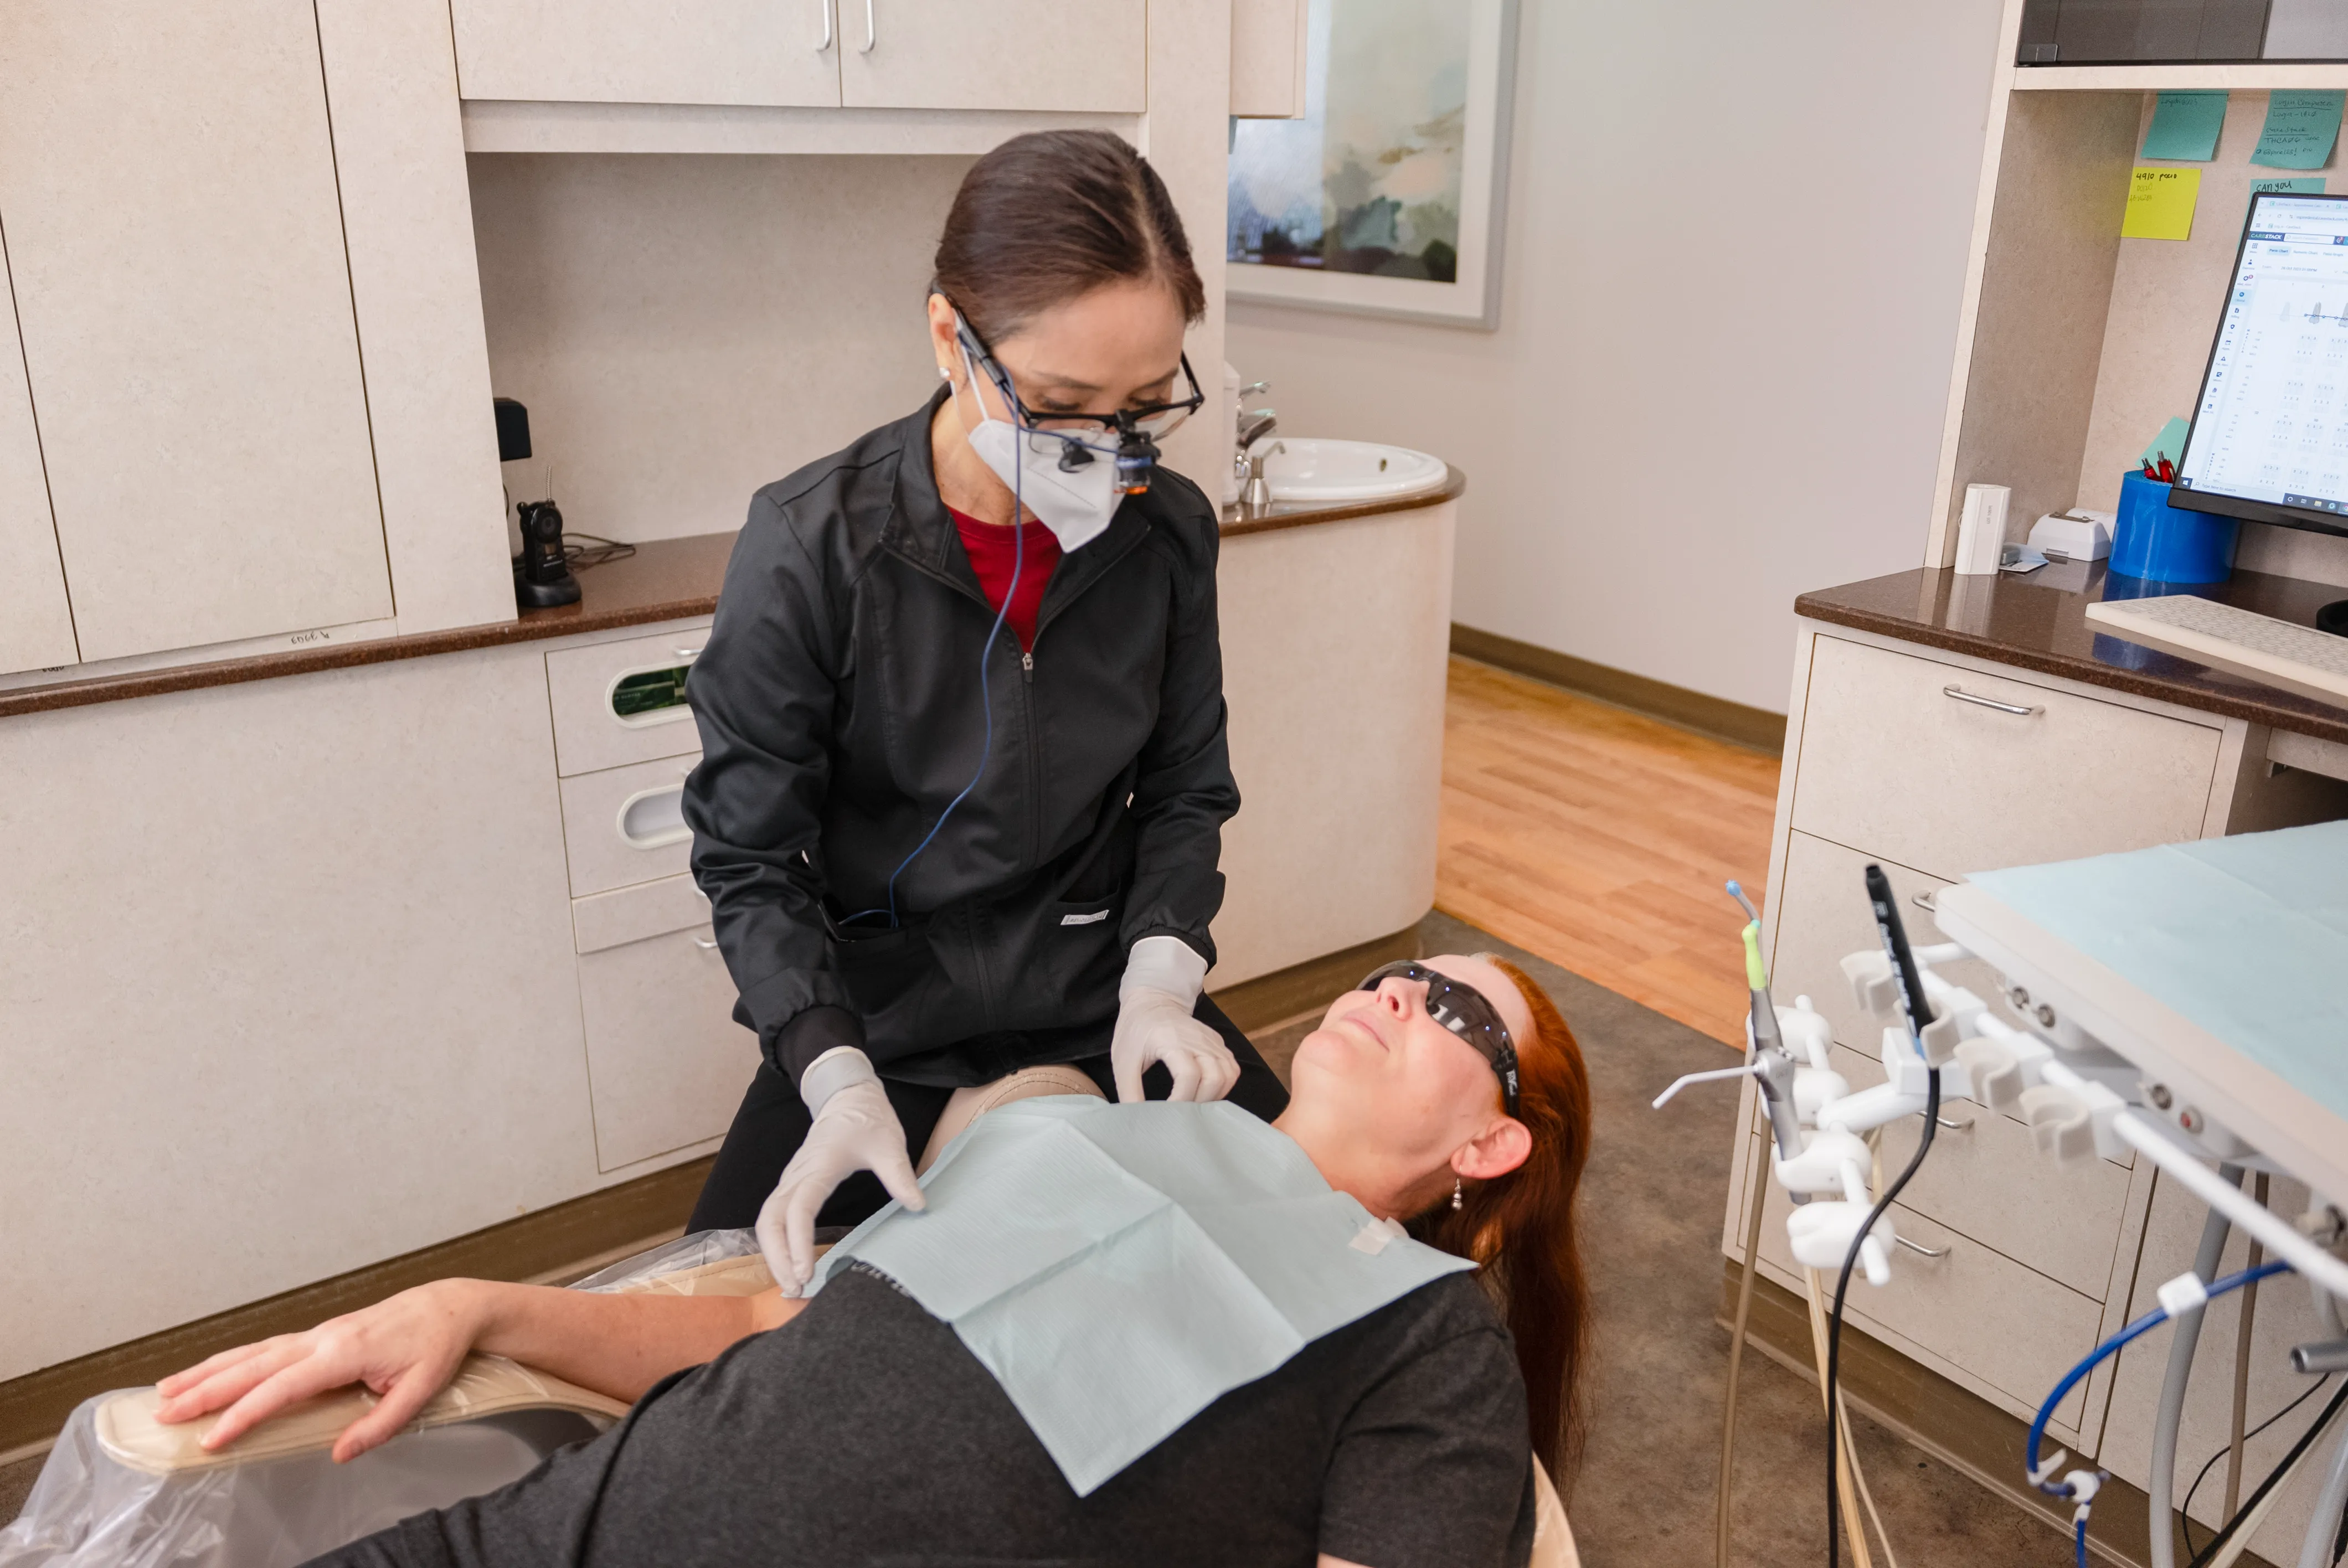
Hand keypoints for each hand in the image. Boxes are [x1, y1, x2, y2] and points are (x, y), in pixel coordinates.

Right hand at [151, 1280, 486, 1461]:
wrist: (448, 1307)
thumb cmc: (435, 1347)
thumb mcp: (420, 1391)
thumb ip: (380, 1425)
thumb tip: (339, 1453)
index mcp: (343, 1353)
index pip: (281, 1387)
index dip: (245, 1413)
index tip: (213, 1438)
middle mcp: (322, 1339)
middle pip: (253, 1365)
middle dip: (206, 1390)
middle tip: (165, 1413)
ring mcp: (316, 1334)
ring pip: (252, 1352)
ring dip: (208, 1371)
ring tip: (166, 1390)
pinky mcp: (317, 1336)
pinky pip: (265, 1348)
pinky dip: (232, 1360)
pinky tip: (210, 1372)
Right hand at [757, 1077, 923, 1296]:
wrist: (848, 1095)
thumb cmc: (867, 1119)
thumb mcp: (889, 1144)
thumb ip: (900, 1176)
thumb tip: (918, 1207)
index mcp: (819, 1165)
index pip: (798, 1209)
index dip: (797, 1243)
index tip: (806, 1273)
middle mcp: (797, 1175)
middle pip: (770, 1221)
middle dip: (776, 1257)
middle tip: (796, 1290)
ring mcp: (792, 1179)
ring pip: (767, 1221)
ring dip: (773, 1253)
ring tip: (792, 1285)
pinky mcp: (793, 1185)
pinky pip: (775, 1217)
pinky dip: (776, 1243)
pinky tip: (791, 1265)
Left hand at [1111, 985, 1238, 1103]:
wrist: (1152, 1001)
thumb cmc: (1135, 1031)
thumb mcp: (1123, 1061)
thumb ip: (1129, 1092)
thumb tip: (1136, 1121)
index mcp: (1171, 1040)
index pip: (1189, 1075)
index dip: (1181, 1100)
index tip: (1168, 1114)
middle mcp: (1197, 1039)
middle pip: (1215, 1077)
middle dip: (1201, 1102)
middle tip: (1183, 1112)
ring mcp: (1211, 1040)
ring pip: (1228, 1074)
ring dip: (1215, 1095)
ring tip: (1194, 1105)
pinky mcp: (1218, 1042)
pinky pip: (1231, 1068)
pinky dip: (1223, 1085)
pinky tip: (1205, 1092)